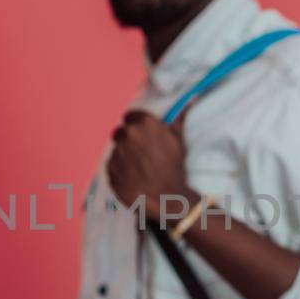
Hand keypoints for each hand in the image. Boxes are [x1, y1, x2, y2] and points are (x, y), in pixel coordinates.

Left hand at [105, 110, 193, 224]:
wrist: (167, 199)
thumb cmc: (175, 168)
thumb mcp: (178, 140)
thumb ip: (177, 118)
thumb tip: (189, 100)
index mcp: (144, 124)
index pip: (131, 117)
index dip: (136, 126)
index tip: (142, 135)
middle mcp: (128, 135)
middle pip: (121, 132)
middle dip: (129, 141)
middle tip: (142, 155)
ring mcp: (117, 153)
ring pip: (117, 150)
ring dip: (125, 156)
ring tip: (140, 169)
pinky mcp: (110, 170)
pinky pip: (112, 166)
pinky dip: (120, 170)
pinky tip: (133, 178)